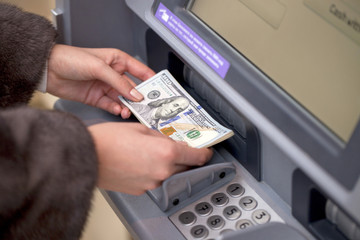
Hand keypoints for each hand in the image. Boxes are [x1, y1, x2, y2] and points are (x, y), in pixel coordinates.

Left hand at [47, 44, 154, 117]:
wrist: (49, 70)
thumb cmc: (71, 59)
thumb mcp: (99, 67)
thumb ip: (119, 82)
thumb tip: (135, 94)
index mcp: (117, 60)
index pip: (139, 70)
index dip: (151, 79)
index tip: (160, 90)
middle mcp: (113, 74)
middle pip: (132, 88)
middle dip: (139, 97)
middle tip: (146, 106)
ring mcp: (105, 87)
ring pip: (122, 99)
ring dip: (127, 106)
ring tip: (130, 111)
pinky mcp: (96, 98)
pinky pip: (111, 105)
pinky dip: (116, 110)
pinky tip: (119, 112)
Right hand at [88, 122, 212, 194]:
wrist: (86, 156)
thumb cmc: (109, 140)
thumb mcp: (141, 128)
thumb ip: (161, 136)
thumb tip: (170, 141)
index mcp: (166, 152)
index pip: (197, 156)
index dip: (205, 152)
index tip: (207, 150)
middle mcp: (163, 171)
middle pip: (186, 166)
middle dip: (186, 157)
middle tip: (181, 148)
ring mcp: (152, 183)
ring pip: (170, 173)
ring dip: (168, 164)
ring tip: (153, 152)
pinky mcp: (142, 190)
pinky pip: (156, 180)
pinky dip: (154, 172)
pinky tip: (142, 161)